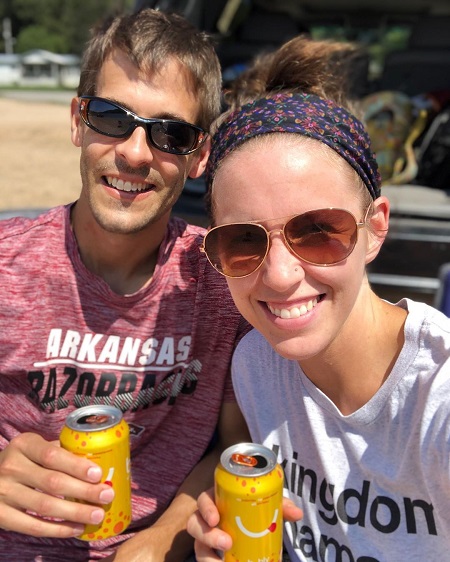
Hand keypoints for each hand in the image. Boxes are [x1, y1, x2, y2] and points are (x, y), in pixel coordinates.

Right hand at [0, 432, 114, 537]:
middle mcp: (11, 466)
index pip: (52, 455)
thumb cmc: (23, 460)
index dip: (76, 465)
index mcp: (24, 445)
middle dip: (83, 491)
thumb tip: (98, 461)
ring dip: (75, 513)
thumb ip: (60, 451)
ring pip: (45, 506)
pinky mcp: (0, 516)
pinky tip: (76, 528)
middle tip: (106, 496)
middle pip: (53, 482)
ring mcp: (3, 492)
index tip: (98, 474)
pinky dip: (57, 530)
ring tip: (97, 515)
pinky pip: (32, 526)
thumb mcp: (35, 447)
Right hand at [187, 488, 302, 560]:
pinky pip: (206, 560)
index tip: (216, 518)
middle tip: (227, 542)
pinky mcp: (210, 555)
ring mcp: (206, 539)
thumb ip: (280, 507)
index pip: (203, 500)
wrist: (254, 532)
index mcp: (217, 500)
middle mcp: (207, 520)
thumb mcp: (266, 507)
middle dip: (207, 534)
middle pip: (195, 524)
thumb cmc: (256, 512)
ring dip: (207, 557)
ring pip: (197, 547)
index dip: (206, 507)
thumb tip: (297, 513)